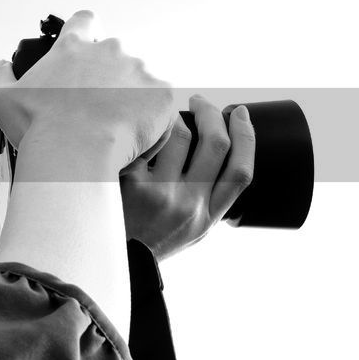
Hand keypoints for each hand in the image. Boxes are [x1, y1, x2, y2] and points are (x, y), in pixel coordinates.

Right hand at [0, 10, 174, 173]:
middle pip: (114, 55)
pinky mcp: (160, 93)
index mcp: (73, 48)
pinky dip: (151, 118)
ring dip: (130, 98)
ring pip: (139, 81)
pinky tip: (133, 138)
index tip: (85, 46)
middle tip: (95, 108)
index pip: (84, 20)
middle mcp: (109, 51)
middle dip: (108, 77)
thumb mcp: (3, 98)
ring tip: (113, 129)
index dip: (86, 30)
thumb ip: (2, 75)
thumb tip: (4, 65)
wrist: (73, 152)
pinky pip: (160, 104)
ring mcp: (138, 70)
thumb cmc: (37, 126)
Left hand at [119, 94, 254, 261]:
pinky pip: (147, 143)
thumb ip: (207, 198)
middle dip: (212, 113)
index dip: (247, 137)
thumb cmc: (150, 238)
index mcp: (209, 217)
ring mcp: (160, 195)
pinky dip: (145, 133)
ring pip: (180, 135)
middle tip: (200, 101)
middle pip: (216, 144)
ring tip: (161, 122)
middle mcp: (189, 206)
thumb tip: (219, 147)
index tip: (242, 113)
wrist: (111, 257)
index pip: (241, 172)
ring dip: (174, 120)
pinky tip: (134, 136)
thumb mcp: (191, 228)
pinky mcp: (131, 184)